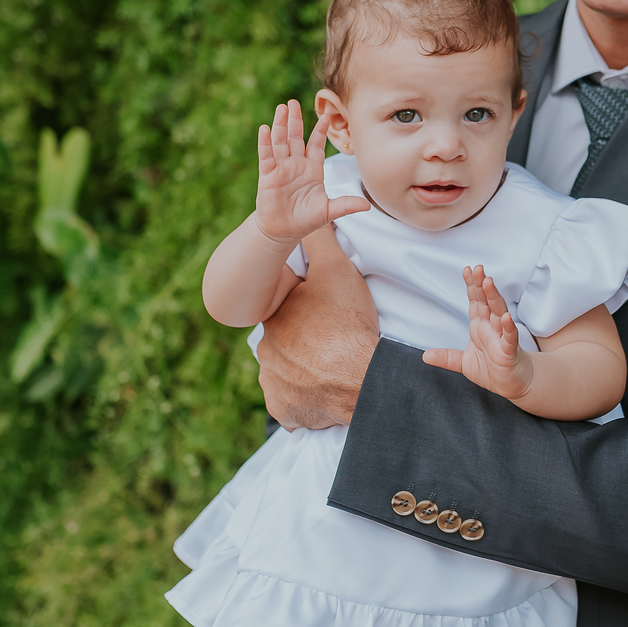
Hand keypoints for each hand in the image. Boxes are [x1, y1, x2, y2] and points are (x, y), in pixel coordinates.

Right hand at [255, 101, 368, 245]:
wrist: (284, 231)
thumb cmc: (305, 219)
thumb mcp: (328, 210)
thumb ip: (346, 204)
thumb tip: (367, 204)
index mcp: (312, 169)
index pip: (316, 145)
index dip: (320, 131)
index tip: (326, 117)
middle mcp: (296, 165)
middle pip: (296, 137)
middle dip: (296, 120)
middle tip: (294, 102)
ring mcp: (281, 168)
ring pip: (281, 141)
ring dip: (281, 125)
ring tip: (282, 108)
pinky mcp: (268, 175)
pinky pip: (267, 155)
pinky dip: (266, 142)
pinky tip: (266, 128)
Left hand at [258, 225, 378, 426]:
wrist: (361, 379)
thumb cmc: (347, 325)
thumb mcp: (336, 271)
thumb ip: (320, 241)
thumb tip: (311, 216)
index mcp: (273, 318)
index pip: (286, 312)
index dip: (306, 312)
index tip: (324, 317)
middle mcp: (266, 352)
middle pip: (286, 344)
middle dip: (304, 343)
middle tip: (333, 342)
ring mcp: (273, 384)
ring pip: (287, 374)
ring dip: (304, 372)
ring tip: (332, 368)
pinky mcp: (285, 410)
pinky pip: (292, 404)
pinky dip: (305, 400)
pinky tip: (324, 392)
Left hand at [423, 267, 534, 401]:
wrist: (512, 385)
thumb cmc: (492, 369)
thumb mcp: (463, 363)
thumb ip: (447, 357)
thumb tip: (425, 356)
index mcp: (480, 326)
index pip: (476, 301)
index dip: (471, 286)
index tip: (467, 270)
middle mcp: (491, 328)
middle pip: (487, 302)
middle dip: (482, 285)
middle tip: (478, 268)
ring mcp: (501, 337)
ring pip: (499, 313)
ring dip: (494, 297)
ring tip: (488, 282)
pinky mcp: (510, 351)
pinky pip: (510, 337)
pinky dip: (509, 327)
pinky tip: (507, 318)